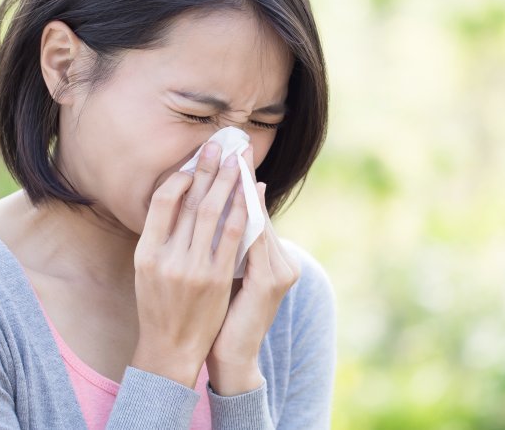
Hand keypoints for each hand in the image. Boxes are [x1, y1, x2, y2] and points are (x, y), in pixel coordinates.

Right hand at [130, 141, 251, 387]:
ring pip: (213, 213)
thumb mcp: (145, 271)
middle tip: (219, 145)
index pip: (162, 202)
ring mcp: (193, 269)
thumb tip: (174, 199)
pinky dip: (241, 212)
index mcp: (145, 252)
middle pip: (191, 201)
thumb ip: (158, 238)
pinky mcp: (217, 279)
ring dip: (227, 183)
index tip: (194, 162)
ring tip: (236, 160)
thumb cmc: (158, 306)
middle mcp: (167, 258)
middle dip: (208, 170)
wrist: (171, 348)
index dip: (180, 177)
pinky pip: (232, 237)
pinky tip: (247, 194)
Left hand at [206, 145, 301, 394]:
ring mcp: (280, 271)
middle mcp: (283, 262)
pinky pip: (255, 240)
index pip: (254, 213)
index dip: (242, 183)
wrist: (230, 358)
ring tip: (230, 162)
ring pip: (258, 221)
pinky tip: (233, 197)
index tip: (230, 154)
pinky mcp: (271, 281)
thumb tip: (222, 211)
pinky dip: (244, 217)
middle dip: (242, 177)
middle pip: (259, 211)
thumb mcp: (228, 276)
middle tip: (232, 146)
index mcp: (272, 260)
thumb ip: (230, 247)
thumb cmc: (223, 317)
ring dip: (242, 189)